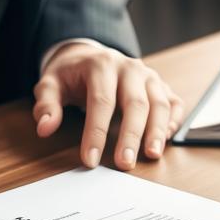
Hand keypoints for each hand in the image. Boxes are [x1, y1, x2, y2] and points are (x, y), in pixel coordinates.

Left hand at [32, 43, 184, 169]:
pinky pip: (174, 103)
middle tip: (124, 163)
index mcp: (101, 65)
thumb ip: (46, 104)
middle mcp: (130, 68)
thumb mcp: (50, 83)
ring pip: (160, 103)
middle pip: (136, 103)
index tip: (89, 159)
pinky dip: (174, 121)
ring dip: (158, 131)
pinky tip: (166, 139)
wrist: (89, 55)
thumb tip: (45, 128)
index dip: (96, 132)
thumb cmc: (71, 74)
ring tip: (152, 155)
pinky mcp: (161, 85)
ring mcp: (149, 76)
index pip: (101, 101)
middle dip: (131, 135)